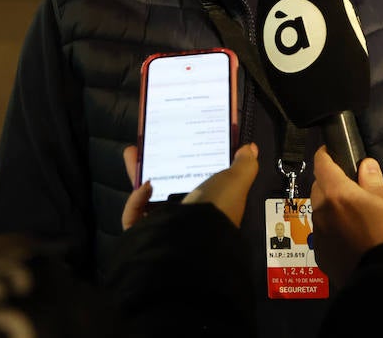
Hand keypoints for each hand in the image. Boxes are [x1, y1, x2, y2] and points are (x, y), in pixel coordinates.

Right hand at [120, 143, 259, 230]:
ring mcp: (162, 225)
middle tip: (150, 143)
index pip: (198, 179)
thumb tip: (250, 148)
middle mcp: (186, 215)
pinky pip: (134, 213)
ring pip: (146, 196)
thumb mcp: (236, 181)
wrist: (192, 241)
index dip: (189, 160)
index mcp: (209, 203)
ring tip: (133, 151)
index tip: (182, 141)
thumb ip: (244, 165)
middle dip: (159, 163)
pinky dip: (137, 199)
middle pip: (168, 184)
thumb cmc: (216, 208)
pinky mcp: (143, 232)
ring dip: (140, 173)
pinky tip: (144, 185)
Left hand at [309, 146, 382, 288]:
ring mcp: (320, 239)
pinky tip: (350, 241)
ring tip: (352, 217)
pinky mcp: (323, 261)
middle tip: (348, 187)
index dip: (325, 155)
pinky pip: (325, 237)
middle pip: (318, 190)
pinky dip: (333, 233)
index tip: (329, 151)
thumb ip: (376, 185)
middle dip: (329, 183)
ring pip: (320, 214)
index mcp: (338, 194)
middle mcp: (322, 214)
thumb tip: (366, 167)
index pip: (322, 165)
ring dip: (331, 210)